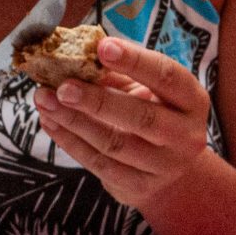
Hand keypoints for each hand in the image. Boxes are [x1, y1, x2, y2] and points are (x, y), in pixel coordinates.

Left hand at [32, 37, 212, 208]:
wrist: (169, 171)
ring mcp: (164, 167)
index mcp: (191, 101)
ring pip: (115, 144)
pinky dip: (71, 142)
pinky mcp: (139, 187)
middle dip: (98, 101)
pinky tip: (51, 123)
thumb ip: (117, 73)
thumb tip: (76, 54)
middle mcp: (185, 136)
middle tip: (63, 86)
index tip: (103, 47)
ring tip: (44, 100)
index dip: (136, 61)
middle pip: (142, 118)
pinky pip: (100, 165)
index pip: (167, 77)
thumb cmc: (154, 114)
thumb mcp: (145, 89)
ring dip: (74, 121)